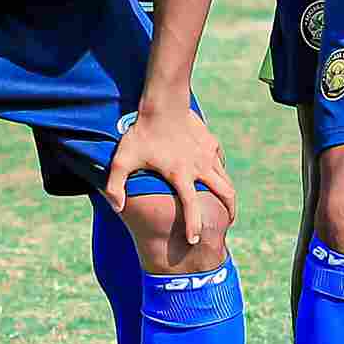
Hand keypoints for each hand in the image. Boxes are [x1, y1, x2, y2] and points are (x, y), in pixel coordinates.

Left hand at [105, 104, 237, 254]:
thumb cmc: (141, 132)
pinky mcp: (211, 143)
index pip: (192, 206)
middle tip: (226, 223)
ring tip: (226, 205)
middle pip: (225, 193)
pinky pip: (220, 163)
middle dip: (229, 211)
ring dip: (227, 194)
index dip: (194, 226)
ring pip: (226, 179)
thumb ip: (115, 186)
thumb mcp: (122, 159)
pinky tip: (215, 177)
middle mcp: (200, 167)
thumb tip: (116, 208)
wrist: (163, 102)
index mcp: (180, 175)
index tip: (194, 240)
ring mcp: (208, 154)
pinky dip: (220, 174)